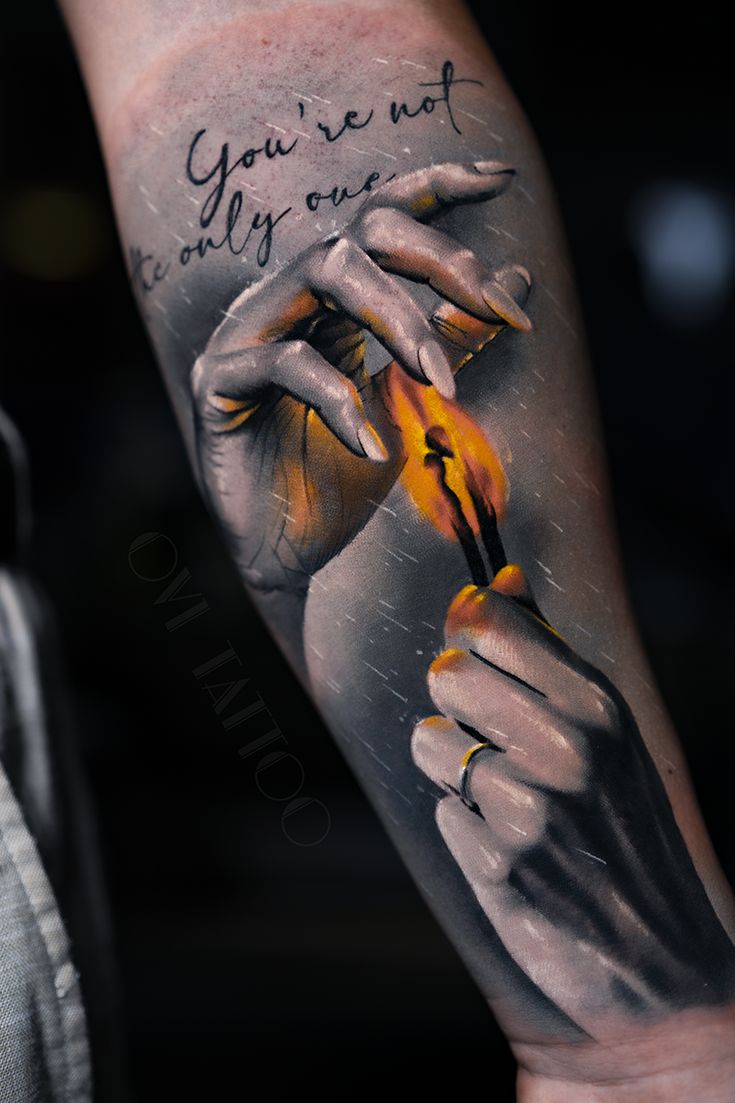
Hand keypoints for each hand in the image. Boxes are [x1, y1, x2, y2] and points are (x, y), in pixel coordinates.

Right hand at [191, 162, 530, 592]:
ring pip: (323, 272)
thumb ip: (453, 339)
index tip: (502, 178)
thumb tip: (519, 279)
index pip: (381, 221)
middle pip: (360, 233)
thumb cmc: (339, 479)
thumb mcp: (411, 403)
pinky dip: (340, 402)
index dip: (437, 187)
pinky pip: (283, 365)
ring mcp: (246, 336)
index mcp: (330, 303)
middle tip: (499, 310)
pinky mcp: (217, 383)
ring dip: (398, 318)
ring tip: (441, 384)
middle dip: (437, 260)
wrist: (287, 555)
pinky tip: (376, 447)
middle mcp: (287, 303)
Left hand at [411, 565, 734, 1036]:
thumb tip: (502, 581)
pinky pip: (439, 809)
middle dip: (459, 702)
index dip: (468, 629)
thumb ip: (549, 656)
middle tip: (494, 736)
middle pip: (448, 672)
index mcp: (595, 704)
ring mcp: (528, 807)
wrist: (659, 961)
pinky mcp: (497, 863)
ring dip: (453, 767)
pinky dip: (462, 824)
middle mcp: (563, 747)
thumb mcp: (611, 733)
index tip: (476, 647)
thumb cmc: (627, 830)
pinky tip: (508, 847)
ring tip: (502, 796)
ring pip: (429, 739)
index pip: (487, 619)